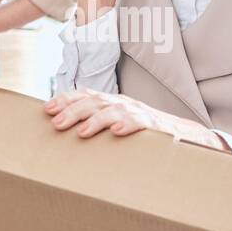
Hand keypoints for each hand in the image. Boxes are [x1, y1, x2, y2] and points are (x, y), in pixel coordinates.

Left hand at [43, 89, 225, 149]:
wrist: (184, 135)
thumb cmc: (144, 133)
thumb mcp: (118, 124)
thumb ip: (97, 124)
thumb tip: (68, 132)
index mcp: (112, 102)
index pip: (86, 95)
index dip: (66, 99)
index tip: (47, 108)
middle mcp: (123, 103)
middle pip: (95, 101)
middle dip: (74, 110)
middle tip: (56, 123)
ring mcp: (139, 112)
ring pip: (114, 110)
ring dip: (96, 119)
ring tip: (81, 131)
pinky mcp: (155, 125)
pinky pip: (140, 122)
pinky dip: (128, 124)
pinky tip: (116, 132)